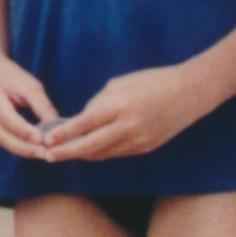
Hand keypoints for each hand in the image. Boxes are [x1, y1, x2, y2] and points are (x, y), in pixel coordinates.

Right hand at [0, 61, 60, 161]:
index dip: (27, 132)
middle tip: (49, 154)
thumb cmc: (10, 75)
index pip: (9, 120)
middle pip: (5, 138)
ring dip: (25, 151)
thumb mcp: (29, 85)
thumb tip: (56, 129)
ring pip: (5, 143)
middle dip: (28, 149)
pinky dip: (20, 147)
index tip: (45, 141)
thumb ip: (42, 106)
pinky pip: (4, 141)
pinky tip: (35, 149)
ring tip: (45, 154)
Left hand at [45, 65, 205, 162]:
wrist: (189, 93)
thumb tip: (82, 120)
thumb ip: (99, 103)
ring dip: (82, 155)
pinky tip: (88, 151)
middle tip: (49, 156)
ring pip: (103, 154)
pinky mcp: (146, 148)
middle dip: (67, 152)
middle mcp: (128, 127)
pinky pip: (117, 153)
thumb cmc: (151, 81)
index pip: (84, 124)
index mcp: (119, 106)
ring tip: (63, 154)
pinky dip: (100, 153)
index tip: (47, 139)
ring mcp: (138, 141)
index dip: (64, 134)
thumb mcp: (119, 84)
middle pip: (90, 146)